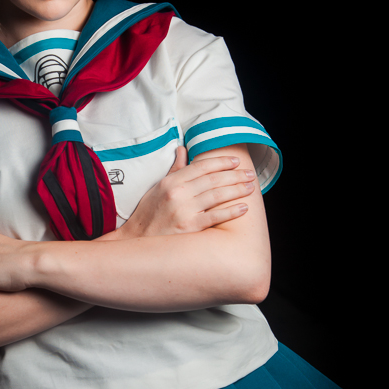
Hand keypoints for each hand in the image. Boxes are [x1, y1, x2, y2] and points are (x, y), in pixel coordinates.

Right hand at [118, 146, 255, 237]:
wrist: (136, 239)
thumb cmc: (148, 213)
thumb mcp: (158, 187)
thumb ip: (175, 169)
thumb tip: (182, 149)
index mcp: (171, 181)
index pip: (201, 166)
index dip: (221, 162)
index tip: (236, 161)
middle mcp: (178, 193)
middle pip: (213, 179)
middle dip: (235, 175)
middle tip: (250, 174)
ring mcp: (184, 210)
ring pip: (217, 195)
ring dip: (237, 190)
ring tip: (251, 187)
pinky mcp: (189, 227)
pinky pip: (215, 216)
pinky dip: (231, 211)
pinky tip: (244, 208)